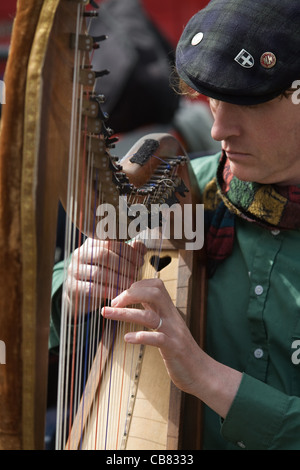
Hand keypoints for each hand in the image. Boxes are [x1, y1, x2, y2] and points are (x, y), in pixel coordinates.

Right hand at [64, 238, 145, 313]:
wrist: (81, 295)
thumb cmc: (103, 275)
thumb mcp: (116, 262)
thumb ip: (129, 252)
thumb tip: (141, 247)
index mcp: (91, 243)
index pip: (110, 242)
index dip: (127, 251)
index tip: (140, 261)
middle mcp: (80, 254)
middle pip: (102, 255)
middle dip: (123, 265)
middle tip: (136, 273)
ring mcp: (74, 270)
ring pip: (98, 273)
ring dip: (117, 279)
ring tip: (130, 284)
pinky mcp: (73, 287)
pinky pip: (93, 288)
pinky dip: (109, 291)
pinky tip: (120, 294)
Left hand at [102, 278, 242, 417]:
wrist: (202, 373)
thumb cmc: (180, 351)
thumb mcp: (167, 327)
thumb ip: (155, 312)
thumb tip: (135, 299)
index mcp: (169, 311)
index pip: (156, 285)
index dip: (136, 285)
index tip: (120, 296)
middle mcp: (172, 318)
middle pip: (154, 293)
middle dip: (130, 294)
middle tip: (113, 302)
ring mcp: (173, 333)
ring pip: (149, 316)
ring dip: (125, 313)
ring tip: (107, 313)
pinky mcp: (174, 349)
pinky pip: (157, 339)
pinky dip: (141, 337)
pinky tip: (127, 338)